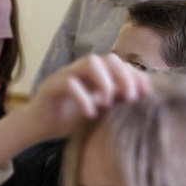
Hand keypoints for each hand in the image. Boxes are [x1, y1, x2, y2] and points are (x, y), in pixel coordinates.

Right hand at [29, 53, 149, 136]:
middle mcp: (81, 70)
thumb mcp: (100, 112)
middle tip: (130, 98)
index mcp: (95, 75)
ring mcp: (65, 75)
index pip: (120, 64)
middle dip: (123, 76)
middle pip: (107, 58)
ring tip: (108, 104)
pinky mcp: (51, 86)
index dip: (135, 75)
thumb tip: (144, 102)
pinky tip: (90, 114)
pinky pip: (69, 83)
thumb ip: (116, 103)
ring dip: (104, 81)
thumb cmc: (70, 120)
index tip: (146, 94)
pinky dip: (83, 98)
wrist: (38, 127)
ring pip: (89, 63)